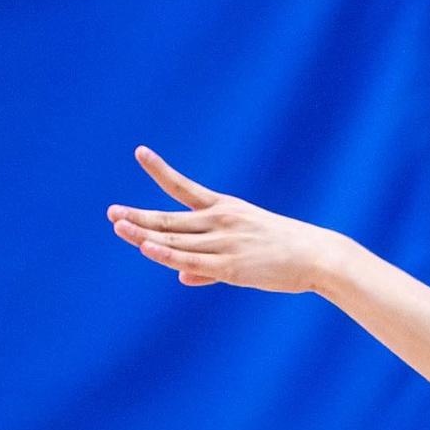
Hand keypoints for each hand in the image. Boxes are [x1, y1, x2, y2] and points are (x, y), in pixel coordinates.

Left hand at [106, 147, 344, 293]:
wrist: (318, 256)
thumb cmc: (286, 253)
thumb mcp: (247, 251)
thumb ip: (208, 267)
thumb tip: (182, 277)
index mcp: (224, 209)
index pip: (184, 187)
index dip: (160, 170)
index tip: (140, 152)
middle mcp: (219, 221)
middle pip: (170, 218)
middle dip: (139, 216)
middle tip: (112, 213)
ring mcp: (223, 243)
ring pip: (174, 239)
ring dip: (143, 233)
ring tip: (118, 226)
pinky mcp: (229, 266)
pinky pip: (190, 260)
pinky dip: (166, 255)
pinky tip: (146, 248)